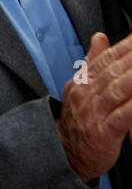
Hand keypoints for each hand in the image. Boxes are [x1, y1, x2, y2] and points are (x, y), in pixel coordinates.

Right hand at [57, 32, 131, 181]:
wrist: (62, 153)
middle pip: (115, 70)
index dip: (125, 45)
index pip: (107, 57)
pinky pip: (121, 117)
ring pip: (118, 90)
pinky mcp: (103, 133)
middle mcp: (88, 94)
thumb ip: (92, 60)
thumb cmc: (78, 120)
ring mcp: (94, 112)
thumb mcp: (80, 86)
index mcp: (84, 81)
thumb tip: (100, 36)